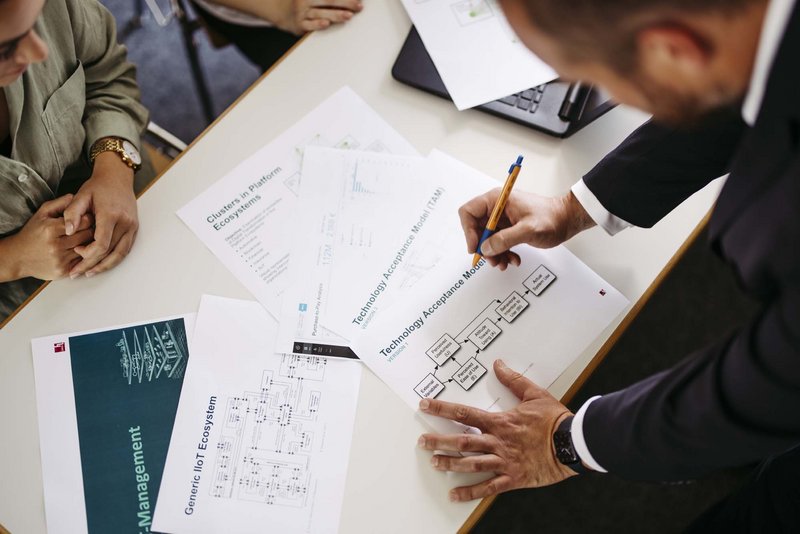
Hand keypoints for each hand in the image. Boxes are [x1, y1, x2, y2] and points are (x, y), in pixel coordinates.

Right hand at [0, 194, 93, 280]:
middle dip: (92, 230)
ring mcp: (60, 260)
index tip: (89, 217)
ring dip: (91, 244)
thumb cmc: (32, 233)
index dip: (89, 218)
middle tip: (93, 227)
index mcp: (51, 229)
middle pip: (88, 236)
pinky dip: (85, 256)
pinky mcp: (63, 271)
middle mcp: (56, 245)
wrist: (18, 257)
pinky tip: (83, 250)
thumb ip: (59, 204)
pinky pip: (82, 262)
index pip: (83, 222)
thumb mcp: (42, 214)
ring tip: (89, 238)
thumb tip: (75, 196)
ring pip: (87, 249)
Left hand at [63, 151, 138, 278]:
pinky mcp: (134, 229)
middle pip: (110, 252)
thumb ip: (72, 213)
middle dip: (92, 264)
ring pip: (120, 254)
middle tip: (77, 272)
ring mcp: (132, 227)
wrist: (118, 178)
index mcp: (111, 214)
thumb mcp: (81, 196)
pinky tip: (101, 264)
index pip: (102, 243)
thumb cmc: (98, 187)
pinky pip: (125, 249)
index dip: (88, 253)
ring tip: (90, 273)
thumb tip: (67, 231)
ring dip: (105, 266)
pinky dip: (113, 259)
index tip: (76, 251)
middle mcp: (125, 222)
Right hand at [271, 0, 363, 34]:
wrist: (279, 10)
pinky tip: (326, 23)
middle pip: (329, 0)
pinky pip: (309, 25)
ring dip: (335, 14)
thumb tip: (346, 2)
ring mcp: (302, 12)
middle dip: (346, 3)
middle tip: (358, 6)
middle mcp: (306, 0)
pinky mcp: (300, 25)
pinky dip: (318, 24)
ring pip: (321, 13)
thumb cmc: (303, 2)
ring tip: (348, 15)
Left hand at [417, 360, 577, 501]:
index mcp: (500, 422)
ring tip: (435, 463)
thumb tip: (499, 365)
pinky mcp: (513, 478)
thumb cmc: (555, 420)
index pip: (464, 412)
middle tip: (422, 441)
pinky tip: (455, 494)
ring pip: (471, 463)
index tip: (425, 405)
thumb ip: (513, 380)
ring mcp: (504, 461)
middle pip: (462, 441)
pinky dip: (470, 492)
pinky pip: (488, 487)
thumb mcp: (534, 394)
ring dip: (450, 464)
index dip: (442, 408)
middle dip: (439, 441)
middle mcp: (498, 442)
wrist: (572, 443)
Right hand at [458, 190, 594, 269]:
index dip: (469, 231)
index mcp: (497, 200)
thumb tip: (486, 248)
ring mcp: (502, 219)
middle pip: (476, 229)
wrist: (567, 220)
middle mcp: (496, 208)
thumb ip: (505, 239)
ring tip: (504, 263)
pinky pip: (497, 243)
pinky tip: (513, 259)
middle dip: (483, 247)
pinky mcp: (508, 229)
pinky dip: (503, 254)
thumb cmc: (552, 218)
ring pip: (486, 239)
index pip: (469, 212)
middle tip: (491, 259)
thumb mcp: (528, 229)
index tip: (476, 247)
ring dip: (493, 254)